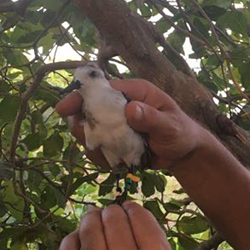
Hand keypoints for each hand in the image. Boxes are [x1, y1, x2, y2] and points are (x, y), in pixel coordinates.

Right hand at [56, 79, 208, 169]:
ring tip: (115, 153)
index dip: (81, 96)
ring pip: (90, 130)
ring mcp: (116, 122)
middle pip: (89, 109)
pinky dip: (102, 157)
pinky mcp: (114, 138)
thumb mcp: (170, 125)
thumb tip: (131, 109)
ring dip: (95, 144)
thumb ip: (151, 118)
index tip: (65, 109)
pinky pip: (97, 147)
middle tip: (88, 139)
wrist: (183, 152)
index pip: (102, 88)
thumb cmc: (181, 132)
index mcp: (135, 91)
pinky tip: (120, 162)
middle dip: (83, 125)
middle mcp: (122, 104)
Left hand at [58, 202, 175, 249]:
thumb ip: (154, 243)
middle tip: (110, 213)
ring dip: (89, 219)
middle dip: (111, 211)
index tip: (128, 208)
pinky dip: (69, 242)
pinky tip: (75, 239)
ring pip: (89, 231)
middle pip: (114, 218)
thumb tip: (129, 212)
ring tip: (92, 218)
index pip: (139, 216)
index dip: (132, 207)